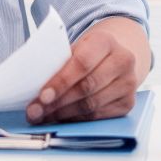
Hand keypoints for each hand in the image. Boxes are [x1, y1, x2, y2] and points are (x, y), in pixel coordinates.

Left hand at [26, 18, 145, 124]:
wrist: (114, 58)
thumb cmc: (87, 53)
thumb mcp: (74, 49)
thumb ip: (58, 63)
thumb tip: (32, 86)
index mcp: (106, 41)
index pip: (82, 63)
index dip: (61, 82)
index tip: (42, 96)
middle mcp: (123, 60)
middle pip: (86, 87)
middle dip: (58, 102)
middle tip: (36, 111)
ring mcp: (129, 83)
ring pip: (92, 105)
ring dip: (64, 114)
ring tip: (44, 117)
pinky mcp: (128, 102)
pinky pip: (98, 116)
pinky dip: (76, 119)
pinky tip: (61, 119)